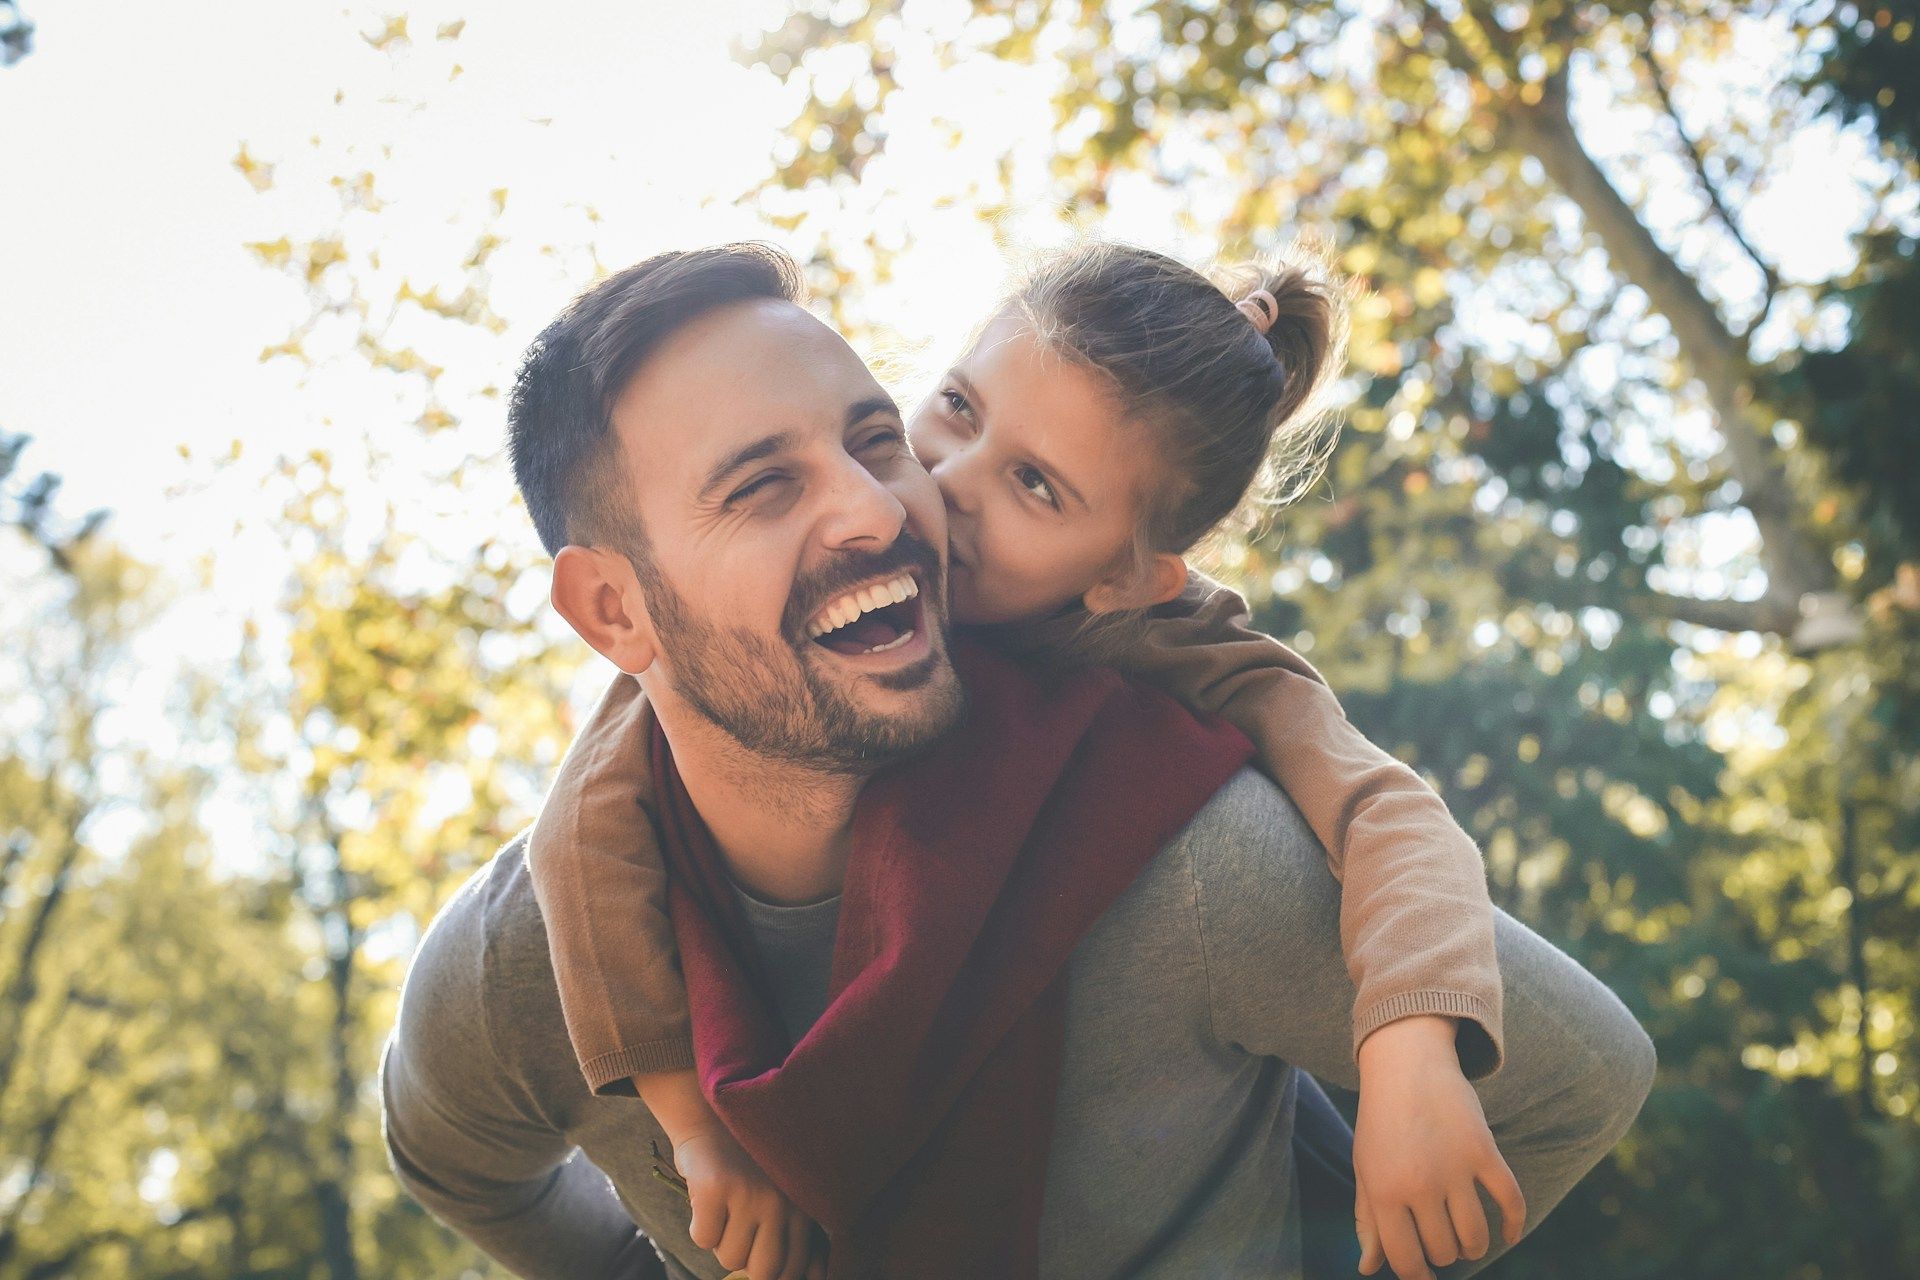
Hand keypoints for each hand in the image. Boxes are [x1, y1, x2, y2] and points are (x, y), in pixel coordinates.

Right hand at [675, 1127, 825, 1279]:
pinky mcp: (717, 1188)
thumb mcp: (784, 1202)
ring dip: (721, 1241)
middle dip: (746, 1260)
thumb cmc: (749, 1173)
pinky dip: (699, 1227)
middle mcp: (782, 1202)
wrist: (714, 1124)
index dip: (775, 1273)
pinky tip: (708, 1200)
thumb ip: (799, 1242)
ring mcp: (751, 1194)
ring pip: (730, 1259)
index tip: (760, 1255)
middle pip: (765, 1272)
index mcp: (803, 1208)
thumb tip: (814, 1279)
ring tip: (726, 1208)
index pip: (798, 1269)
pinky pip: (704, 1239)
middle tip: (740, 1229)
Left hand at [1352, 1016, 1525, 1279]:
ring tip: (1465, 1239)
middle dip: (1443, 1254)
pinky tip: (1507, 1235)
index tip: (1423, 1274)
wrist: (1405, 1065)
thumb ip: (1368, 1221)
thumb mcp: (1365, 1170)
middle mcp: (1419, 1184)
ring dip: (1473, 1247)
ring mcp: (1455, 1168)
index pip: (1406, 1260)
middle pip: (1444, 1251)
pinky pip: (1511, 1202)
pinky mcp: (1484, 1150)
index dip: (1417, 1275)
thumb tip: (1370, 1269)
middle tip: (1438, 1238)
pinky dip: (1513, 1226)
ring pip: (1475, 1237)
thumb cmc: (1381, 1123)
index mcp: (1383, 1192)